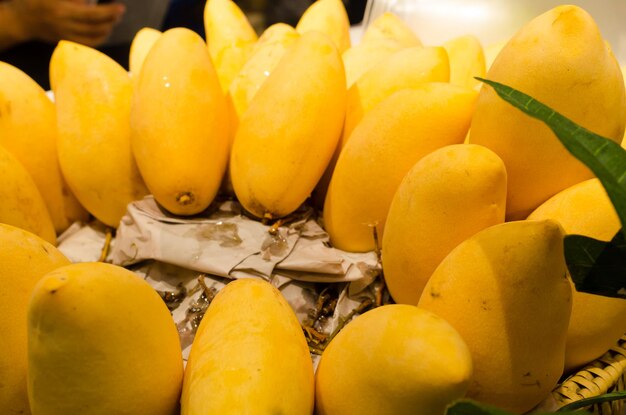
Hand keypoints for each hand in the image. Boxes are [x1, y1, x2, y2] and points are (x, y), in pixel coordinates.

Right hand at [9, 0, 125, 46]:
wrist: (22, 20)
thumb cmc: (38, 1)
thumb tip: (93, 1)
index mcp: (61, 9)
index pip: (91, 13)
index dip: (108, 12)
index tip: (120, 7)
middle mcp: (64, 24)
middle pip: (95, 26)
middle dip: (111, 19)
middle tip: (119, 11)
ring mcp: (65, 35)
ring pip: (94, 36)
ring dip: (108, 28)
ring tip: (114, 19)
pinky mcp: (66, 41)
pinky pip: (88, 44)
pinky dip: (100, 38)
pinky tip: (105, 30)